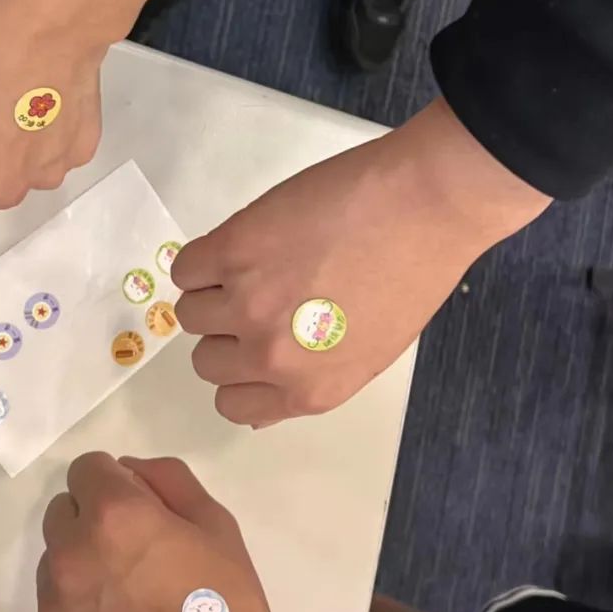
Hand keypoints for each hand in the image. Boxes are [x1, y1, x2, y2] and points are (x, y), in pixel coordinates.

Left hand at [36, 453, 301, 611]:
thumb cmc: (227, 606)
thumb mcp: (217, 524)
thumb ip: (168, 479)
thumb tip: (128, 470)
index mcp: (115, 515)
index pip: (85, 468)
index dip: (114, 482)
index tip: (136, 506)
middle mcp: (72, 554)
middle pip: (62, 512)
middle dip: (92, 519)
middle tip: (135, 552)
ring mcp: (54, 607)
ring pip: (53, 563)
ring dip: (81, 566)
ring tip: (127, 597)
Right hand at [171, 99, 550, 424]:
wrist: (427, 205)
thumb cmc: (412, 275)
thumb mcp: (368, 356)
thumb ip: (310, 382)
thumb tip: (260, 405)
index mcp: (310, 391)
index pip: (232, 404)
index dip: (241, 372)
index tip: (254, 346)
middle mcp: (271, 357)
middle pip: (206, 361)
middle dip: (227, 333)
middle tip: (262, 297)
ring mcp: (247, 302)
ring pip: (189, 313)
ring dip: (214, 291)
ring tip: (257, 265)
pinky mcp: (232, 250)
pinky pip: (186, 268)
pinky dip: (204, 259)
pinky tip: (243, 244)